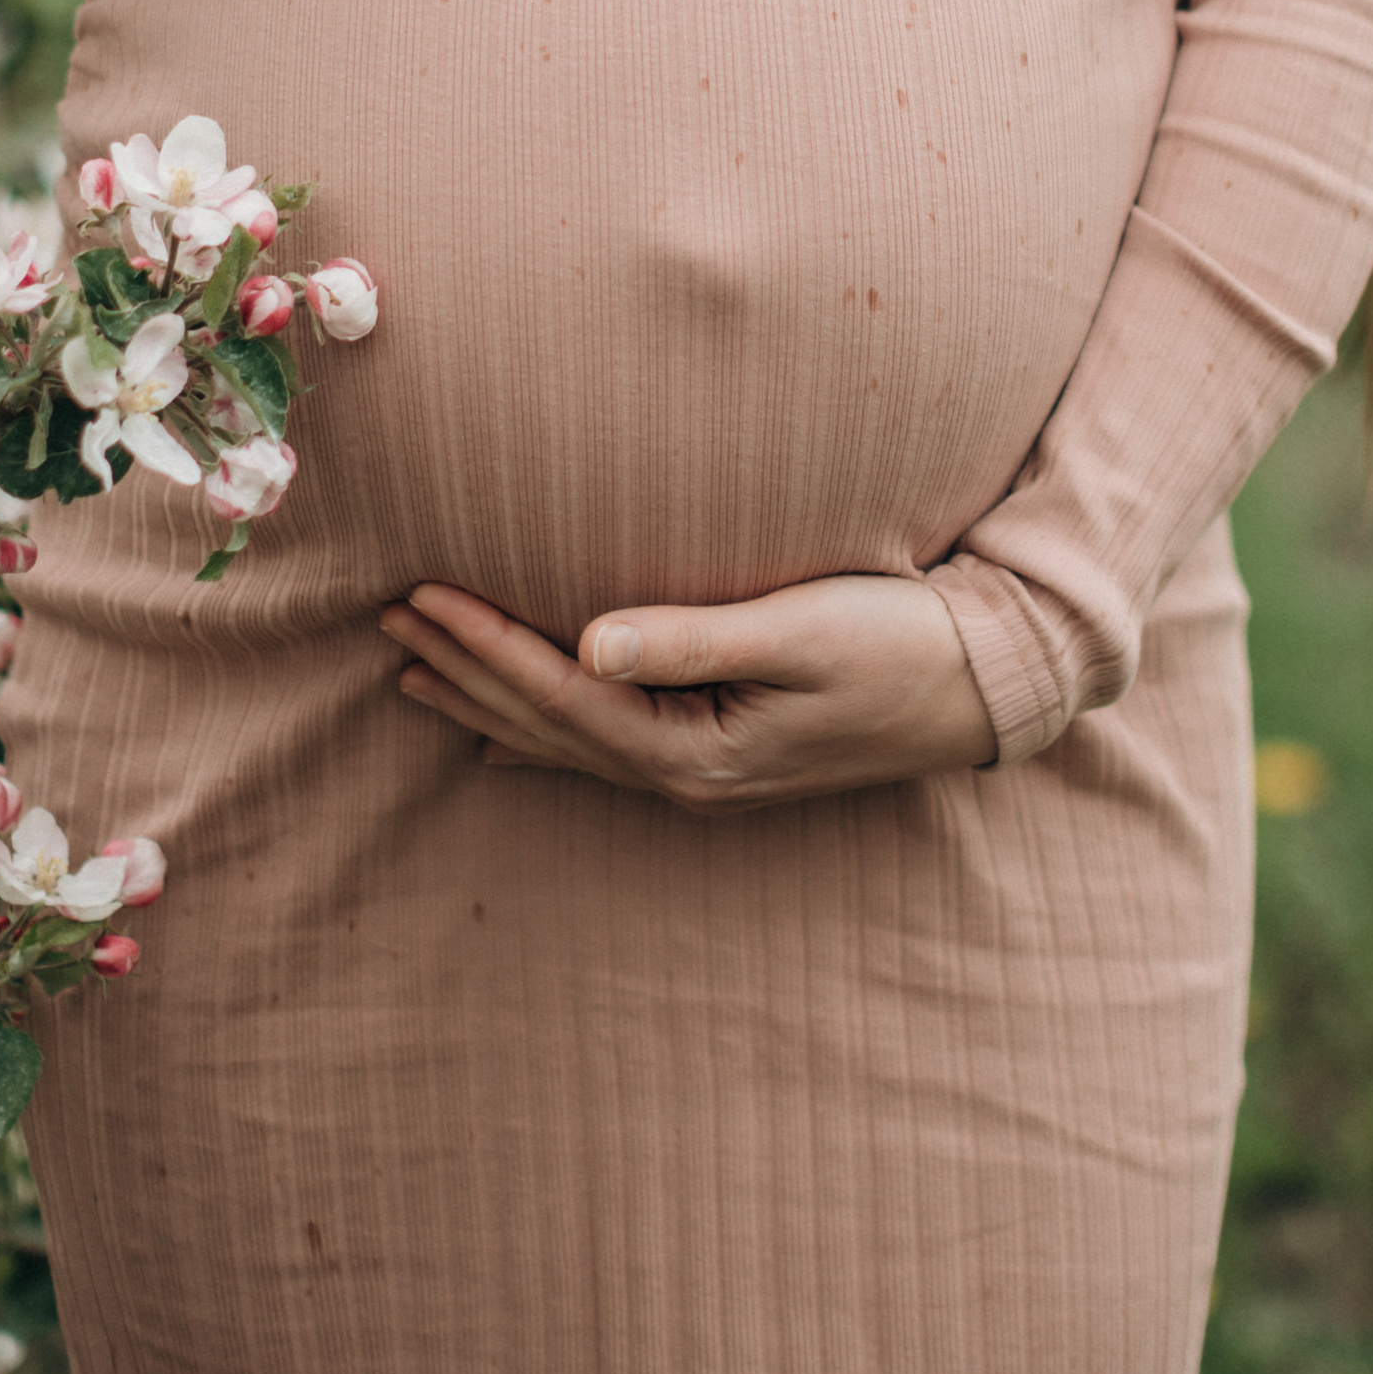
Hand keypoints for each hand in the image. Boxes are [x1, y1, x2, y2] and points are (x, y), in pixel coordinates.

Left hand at [378, 570, 999, 811]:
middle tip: (386, 619)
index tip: (421, 597)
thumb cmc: (903, 644)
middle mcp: (686, 776)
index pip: (563, 694)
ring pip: (566, 739)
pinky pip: (605, 747)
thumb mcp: (805, 632)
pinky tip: (500, 742)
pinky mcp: (723, 755)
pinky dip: (543, 736)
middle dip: (465, 671)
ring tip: (414, 672)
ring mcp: (703, 774)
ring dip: (489, 701)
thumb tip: (588, 643)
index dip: (486, 646)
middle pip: (547, 724)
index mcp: (697, 750)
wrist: (985, 689)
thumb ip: (694, 640)